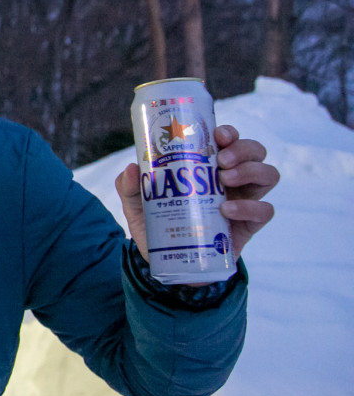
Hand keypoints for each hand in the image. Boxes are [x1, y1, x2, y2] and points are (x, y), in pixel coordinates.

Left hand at [115, 125, 279, 264]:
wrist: (167, 263)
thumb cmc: (157, 224)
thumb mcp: (137, 204)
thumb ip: (128, 186)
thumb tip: (132, 168)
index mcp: (208, 165)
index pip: (228, 139)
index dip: (228, 132)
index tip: (217, 135)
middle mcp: (231, 178)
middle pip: (255, 151)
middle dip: (242, 149)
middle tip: (221, 160)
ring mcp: (244, 200)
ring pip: (268, 174)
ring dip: (250, 171)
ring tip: (224, 180)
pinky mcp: (249, 225)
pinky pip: (265, 210)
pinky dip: (250, 207)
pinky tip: (227, 210)